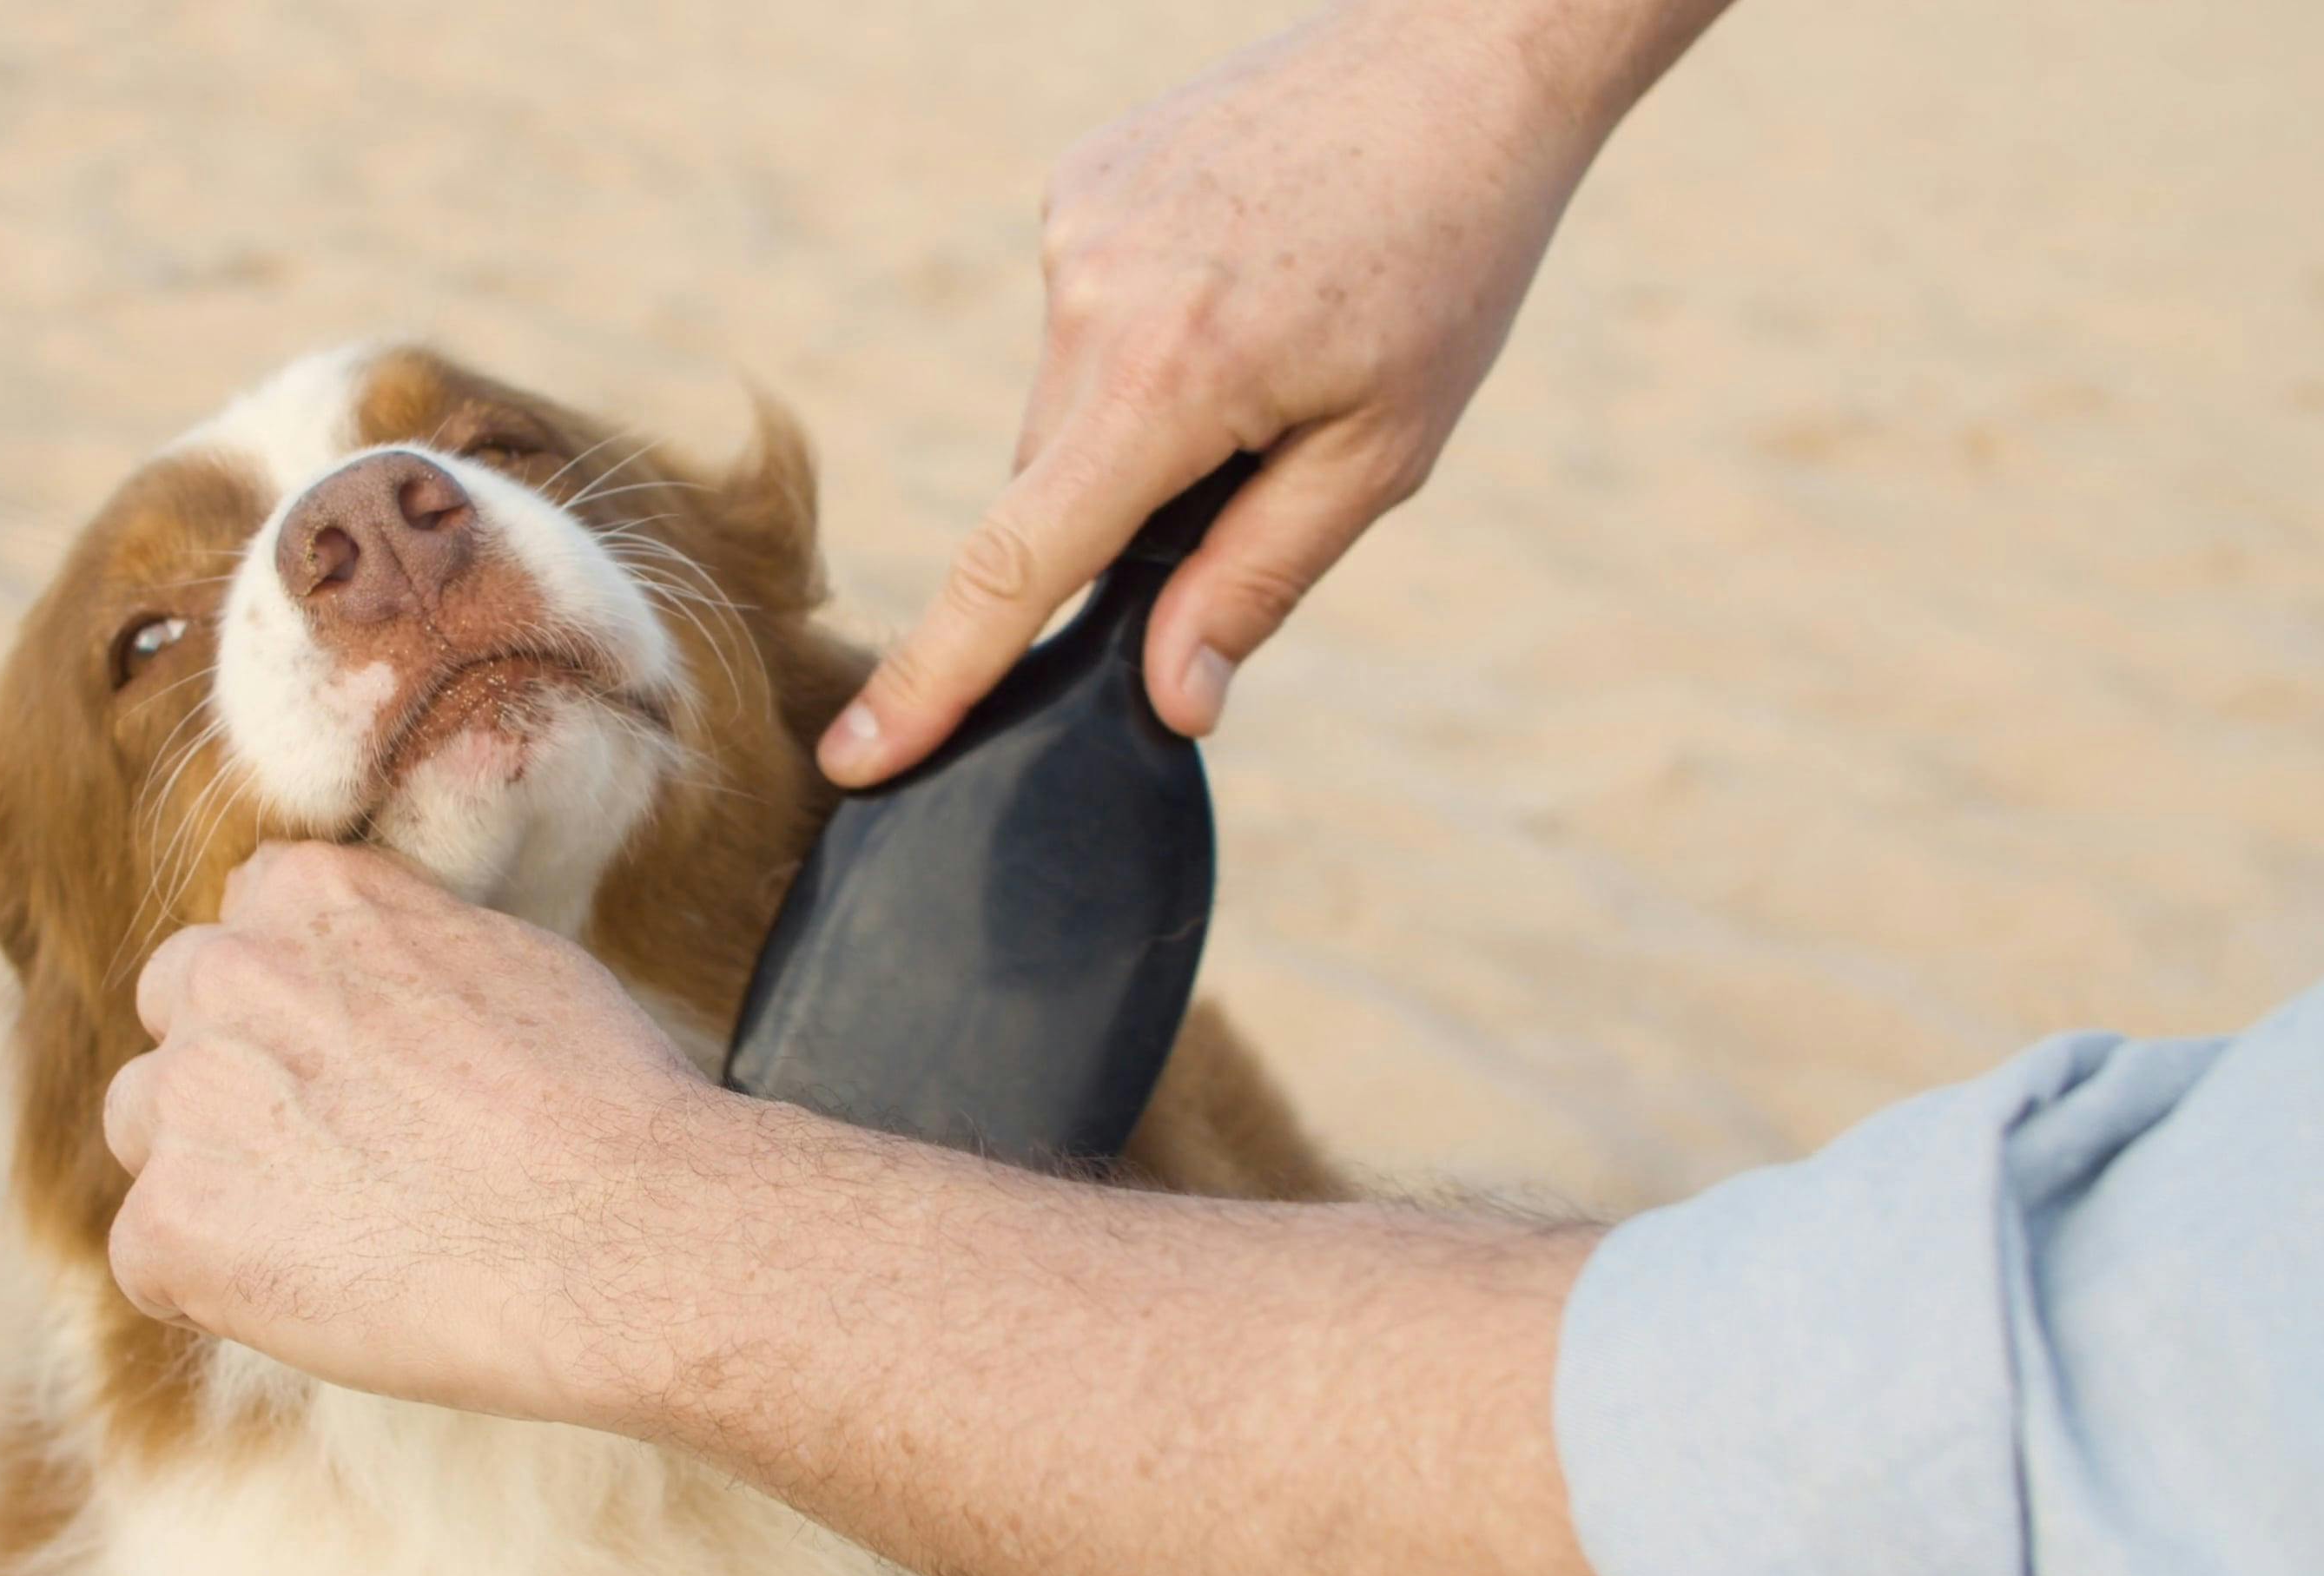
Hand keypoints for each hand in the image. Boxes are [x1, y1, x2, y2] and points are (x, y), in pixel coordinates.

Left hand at [102, 842, 725, 1420]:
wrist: (620, 1236)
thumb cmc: (602, 1104)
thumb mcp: (503, 954)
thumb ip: (400, 946)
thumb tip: (374, 980)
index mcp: (310, 893)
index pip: (243, 925)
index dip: (293, 1004)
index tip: (348, 1065)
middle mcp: (227, 975)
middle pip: (177, 1017)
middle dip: (236, 1078)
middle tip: (340, 1157)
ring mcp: (187, 1099)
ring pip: (148, 1134)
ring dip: (212, 1177)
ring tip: (336, 1234)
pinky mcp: (172, 1226)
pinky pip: (149, 1259)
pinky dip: (215, 1290)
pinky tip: (320, 1300)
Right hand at [822, 0, 1714, 783]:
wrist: (1466, 53)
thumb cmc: (1453, 256)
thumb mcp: (1384, 449)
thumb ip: (1257, 578)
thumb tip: (1171, 700)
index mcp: (1168, 380)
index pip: (1015, 566)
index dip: (935, 678)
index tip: (857, 758)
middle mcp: (1093, 296)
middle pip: (1048, 487)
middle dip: (1120, 513)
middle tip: (1260, 447)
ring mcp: (1075, 227)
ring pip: (1064, 403)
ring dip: (1137, 417)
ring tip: (1270, 335)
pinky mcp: (1080, 183)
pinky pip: (1082, 315)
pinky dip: (1140, 333)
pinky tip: (1243, 276)